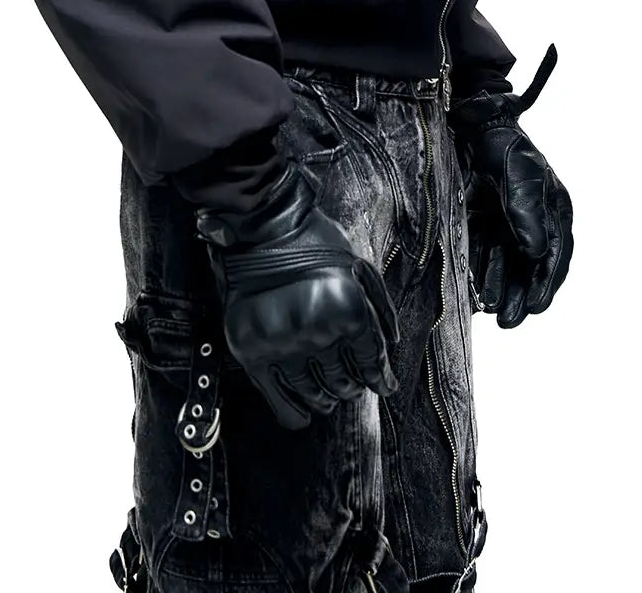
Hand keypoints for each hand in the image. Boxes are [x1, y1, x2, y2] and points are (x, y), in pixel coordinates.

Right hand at [195, 159, 399, 429]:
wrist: (261, 226)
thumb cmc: (316, 243)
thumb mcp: (360, 267)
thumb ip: (379, 310)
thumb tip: (390, 349)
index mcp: (349, 309)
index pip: (372, 363)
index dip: (381, 378)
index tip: (383, 384)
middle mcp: (317, 330)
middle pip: (345, 383)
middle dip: (352, 384)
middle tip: (350, 378)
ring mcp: (282, 343)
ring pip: (314, 395)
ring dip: (326, 397)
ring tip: (328, 392)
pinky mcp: (252, 350)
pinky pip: (278, 401)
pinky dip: (295, 413)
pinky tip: (304, 414)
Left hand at [450, 44, 573, 327]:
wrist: (471, 123)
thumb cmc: (503, 144)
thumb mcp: (519, 175)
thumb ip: (526, 213)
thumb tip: (536, 254)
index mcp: (554, 210)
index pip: (555, 255)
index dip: (546, 284)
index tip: (535, 308)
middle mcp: (534, 221)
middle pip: (531, 267)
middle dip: (522, 295)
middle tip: (510, 322)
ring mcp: (508, 223)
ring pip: (508, 266)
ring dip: (502, 289)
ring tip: (492, 312)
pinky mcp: (483, 223)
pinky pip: (486, 256)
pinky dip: (482, 274)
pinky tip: (475, 292)